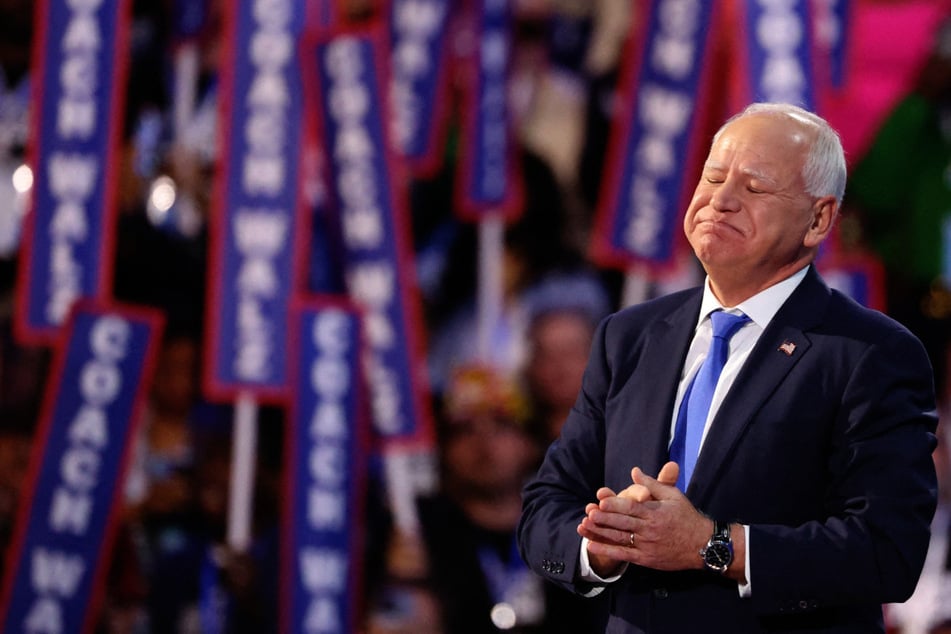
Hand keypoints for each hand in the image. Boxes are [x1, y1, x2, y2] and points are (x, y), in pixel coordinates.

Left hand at [578, 463, 710, 572]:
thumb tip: (634, 471)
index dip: (616, 504)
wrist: (703, 545)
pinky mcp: (646, 558)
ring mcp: (647, 545)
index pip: (632, 507)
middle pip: (623, 523)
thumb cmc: (687, 517)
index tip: (601, 500)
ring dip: (601, 532)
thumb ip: (652, 484)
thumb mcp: (673, 496)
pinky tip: (592, 544)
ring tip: (584, 526)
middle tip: (589, 512)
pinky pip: (624, 554)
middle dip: (604, 518)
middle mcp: (650, 529)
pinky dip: (607, 550)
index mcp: (655, 512)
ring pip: (620, 538)